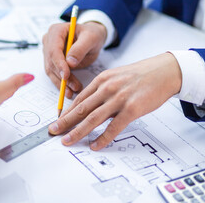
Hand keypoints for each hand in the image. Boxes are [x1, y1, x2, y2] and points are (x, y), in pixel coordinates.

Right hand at [42, 21, 106, 97]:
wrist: (91, 38)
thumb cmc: (92, 34)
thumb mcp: (91, 38)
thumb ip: (80, 49)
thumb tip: (70, 63)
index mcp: (56, 31)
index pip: (54, 49)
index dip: (59, 64)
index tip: (66, 75)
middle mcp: (49, 41)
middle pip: (51, 62)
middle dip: (62, 76)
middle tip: (74, 87)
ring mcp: (48, 52)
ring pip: (51, 71)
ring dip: (61, 83)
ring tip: (73, 91)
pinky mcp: (52, 62)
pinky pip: (54, 75)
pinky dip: (61, 84)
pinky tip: (69, 91)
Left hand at [48, 53, 181, 150]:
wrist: (163, 71)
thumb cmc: (139, 76)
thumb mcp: (115, 78)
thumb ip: (101, 92)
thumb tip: (89, 109)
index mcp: (101, 80)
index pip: (79, 99)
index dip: (66, 112)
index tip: (57, 121)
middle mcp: (107, 89)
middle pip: (81, 109)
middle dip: (65, 122)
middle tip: (53, 131)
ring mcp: (119, 99)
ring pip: (93, 118)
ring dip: (78, 131)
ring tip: (67, 140)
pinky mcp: (132, 109)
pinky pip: (114, 127)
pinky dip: (103, 138)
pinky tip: (94, 145)